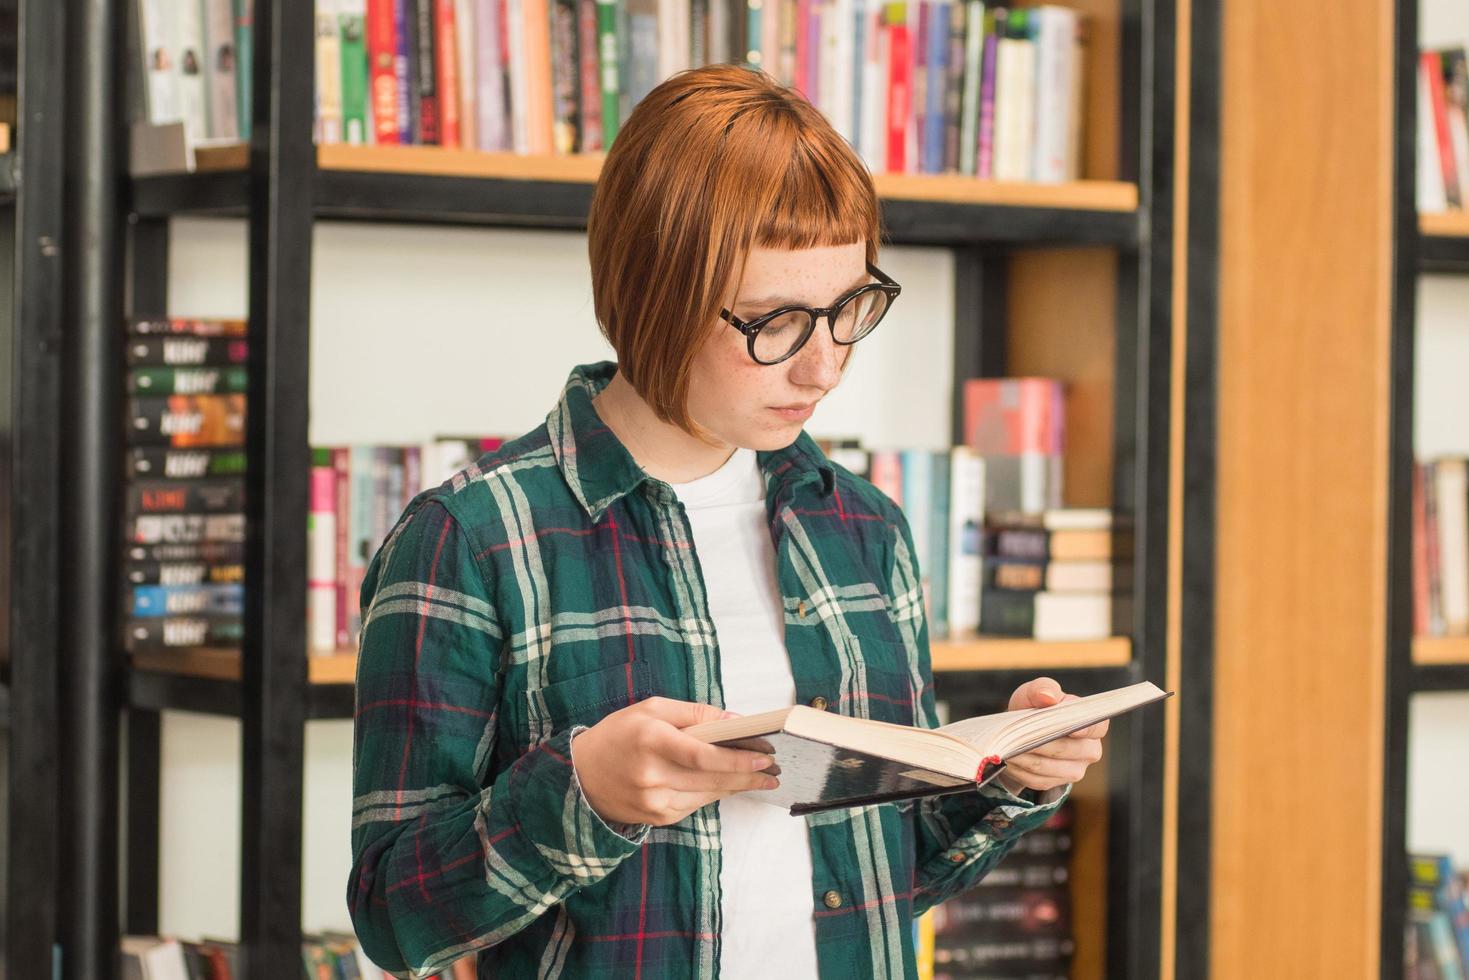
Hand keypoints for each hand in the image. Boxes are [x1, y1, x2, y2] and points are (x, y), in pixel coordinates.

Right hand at [572, 697, 778, 826]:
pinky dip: (714, 794)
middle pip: (712, 777)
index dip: (739, 758)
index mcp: (651, 740)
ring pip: (708, 794)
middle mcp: (652, 774)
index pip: (703, 754)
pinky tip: (729, 785)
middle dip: (748, 775)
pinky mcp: (656, 818)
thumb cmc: (618, 734)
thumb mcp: (651, 709)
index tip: (766, 755)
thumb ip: (694, 713)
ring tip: (762, 778)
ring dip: (736, 786)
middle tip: (774, 770)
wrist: (580, 775)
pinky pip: (695, 805)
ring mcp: (653, 801)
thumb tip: (734, 722)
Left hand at [995, 677, 1106, 794]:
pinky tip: (1008, 760)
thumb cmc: (1034, 708)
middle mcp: (1089, 750)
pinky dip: (1020, 769)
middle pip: (1065, 749)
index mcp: (1092, 725)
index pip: (1097, 727)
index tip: (1067, 726)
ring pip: (1047, 766)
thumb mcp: (1034, 692)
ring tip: (1007, 748)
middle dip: (1039, 741)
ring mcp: (1074, 770)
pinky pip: (1036, 779)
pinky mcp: (1054, 783)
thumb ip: (1043, 688)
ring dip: (1025, 757)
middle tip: (1018, 735)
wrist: (1021, 733)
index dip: (1084, 728)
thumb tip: (1048, 697)